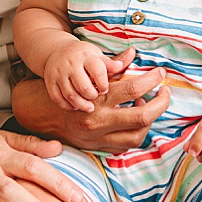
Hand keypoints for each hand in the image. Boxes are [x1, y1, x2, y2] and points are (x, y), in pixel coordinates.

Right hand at [13, 48, 170, 152]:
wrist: (36, 113)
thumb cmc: (63, 88)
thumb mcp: (85, 74)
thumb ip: (112, 65)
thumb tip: (133, 53)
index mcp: (97, 99)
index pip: (134, 89)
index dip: (152, 80)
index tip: (160, 73)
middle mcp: (98, 121)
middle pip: (142, 116)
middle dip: (161, 103)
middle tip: (165, 92)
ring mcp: (98, 138)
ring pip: (137, 136)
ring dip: (150, 121)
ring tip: (149, 106)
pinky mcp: (96, 147)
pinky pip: (125, 146)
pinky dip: (135, 134)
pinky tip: (135, 120)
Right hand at [43, 39, 111, 111]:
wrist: (56, 50)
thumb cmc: (83, 56)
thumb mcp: (97, 55)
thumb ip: (110, 63)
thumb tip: (125, 61)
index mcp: (86, 55)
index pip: (97, 71)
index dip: (104, 84)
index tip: (105, 89)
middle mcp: (71, 63)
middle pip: (84, 87)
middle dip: (93, 96)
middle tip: (96, 99)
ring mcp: (58, 73)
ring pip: (71, 95)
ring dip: (81, 104)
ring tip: (89, 107)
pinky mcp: (50, 82)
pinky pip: (58, 99)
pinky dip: (67, 106)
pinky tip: (75, 106)